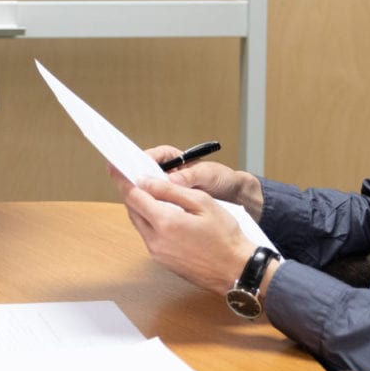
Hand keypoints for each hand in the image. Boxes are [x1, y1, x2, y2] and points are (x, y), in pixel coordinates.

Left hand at [120, 176, 254, 295]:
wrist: (237, 270)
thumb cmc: (226, 236)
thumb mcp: (202, 203)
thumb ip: (171, 190)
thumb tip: (144, 181)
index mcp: (165, 223)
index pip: (133, 196)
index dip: (122, 180)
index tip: (114, 168)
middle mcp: (155, 240)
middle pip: (132, 210)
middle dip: (130, 192)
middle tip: (129, 177)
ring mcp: (157, 253)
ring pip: (139, 223)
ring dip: (139, 207)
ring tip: (146, 192)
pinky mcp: (162, 261)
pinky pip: (148, 236)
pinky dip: (148, 221)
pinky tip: (160, 213)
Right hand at [143, 145, 265, 216]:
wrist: (236, 197)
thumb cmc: (223, 179)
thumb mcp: (208, 175)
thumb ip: (190, 176)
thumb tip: (172, 180)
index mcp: (175, 159)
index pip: (153, 156)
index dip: (142, 161)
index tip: (137, 169)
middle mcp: (169, 173)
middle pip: (147, 174)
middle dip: (140, 181)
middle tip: (133, 188)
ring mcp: (170, 189)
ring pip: (151, 190)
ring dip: (146, 195)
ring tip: (140, 202)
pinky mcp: (173, 203)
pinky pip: (159, 203)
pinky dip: (155, 207)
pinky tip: (153, 214)